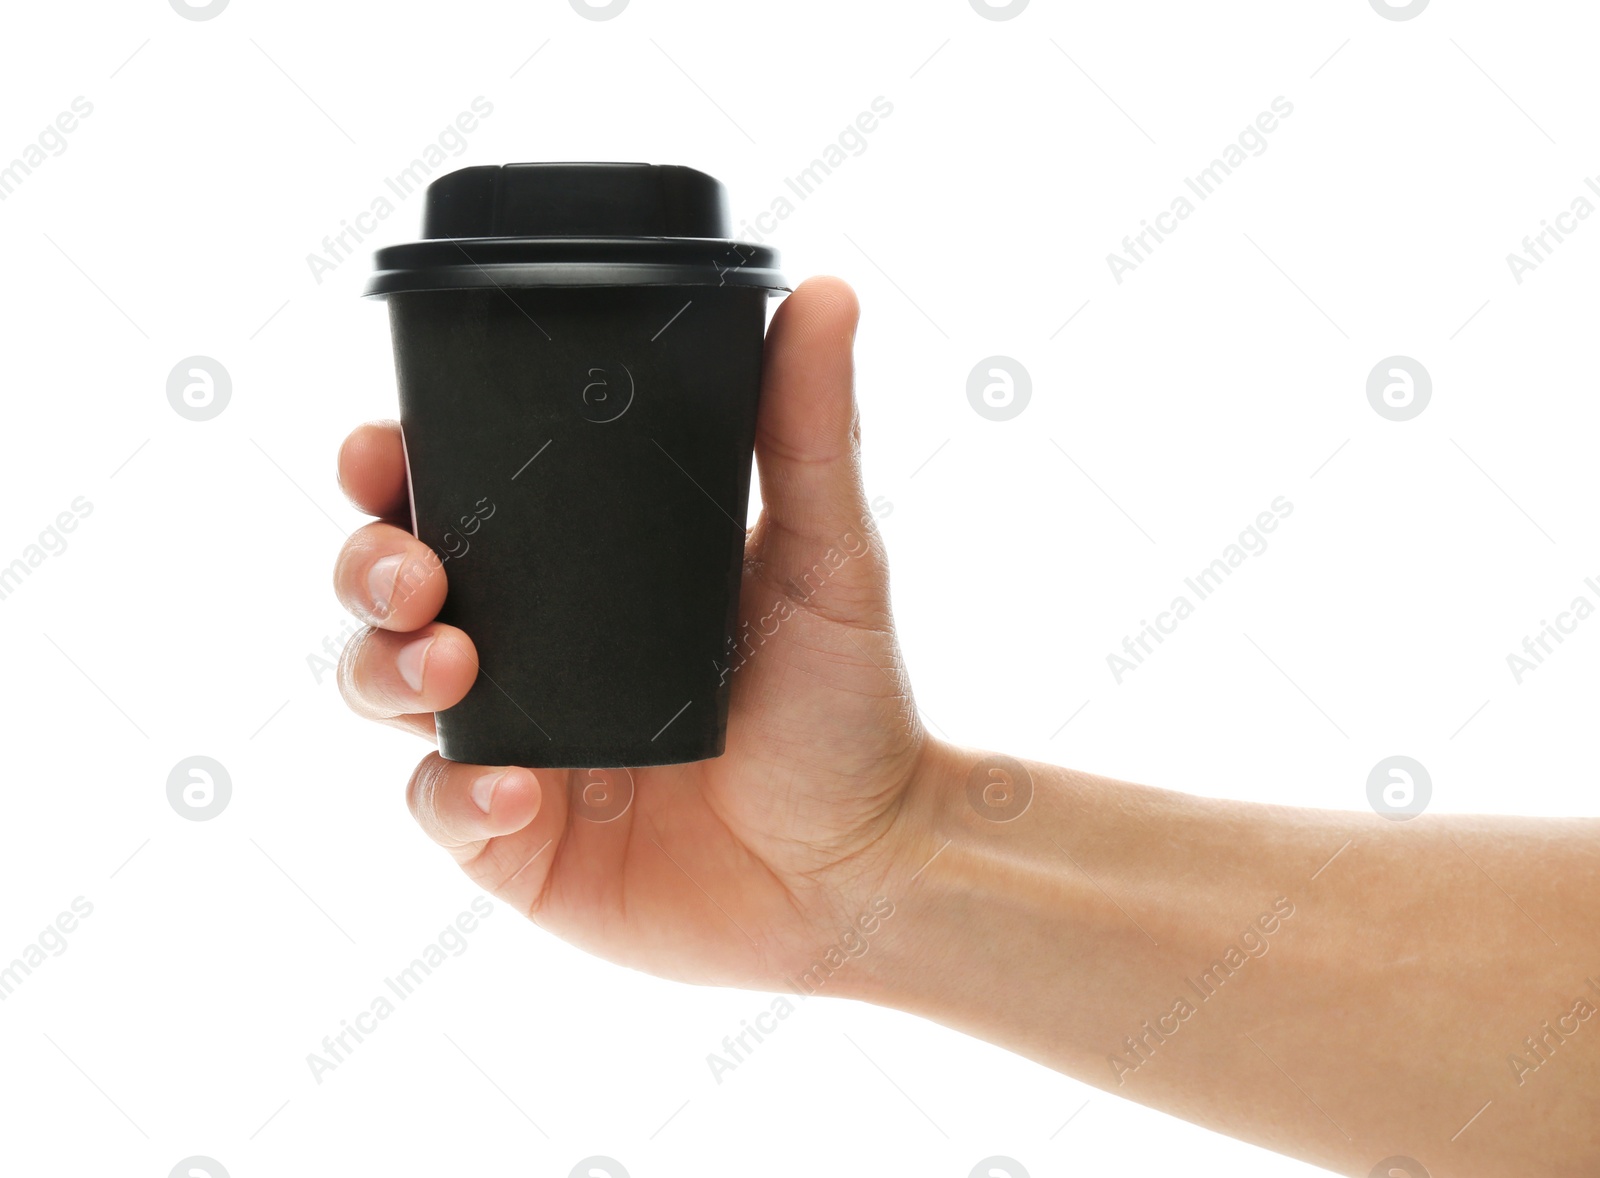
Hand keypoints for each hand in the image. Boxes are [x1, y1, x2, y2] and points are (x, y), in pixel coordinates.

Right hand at [333, 277, 936, 988]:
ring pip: (383, 688)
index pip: (459, 501)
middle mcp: (533, 649)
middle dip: (367, 564)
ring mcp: (514, 744)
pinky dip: (452, 797)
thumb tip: (823, 291)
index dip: (393, 469)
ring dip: (385, 667)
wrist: (867, 869)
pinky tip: (512, 793)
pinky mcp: (513, 843)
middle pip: (389, 587)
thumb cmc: (848, 707)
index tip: (378, 447)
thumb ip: (808, 432)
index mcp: (583, 572)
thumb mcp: (829, 559)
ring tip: (452, 666)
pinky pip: (438, 810)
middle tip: (412, 571)